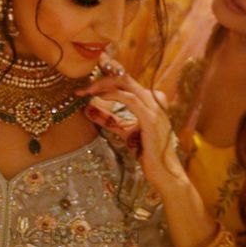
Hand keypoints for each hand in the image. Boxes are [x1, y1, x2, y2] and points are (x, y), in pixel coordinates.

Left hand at [79, 72, 183, 193]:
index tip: (87, 83)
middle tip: (83, 84)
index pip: (126, 81)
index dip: (106, 77)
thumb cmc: (146, 151)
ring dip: (103, 84)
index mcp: (148, 100)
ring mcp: (153, 108)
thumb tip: (87, 109)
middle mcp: (152, 100)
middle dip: (102, 76)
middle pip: (125, 77)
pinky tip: (100, 96)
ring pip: (127, 84)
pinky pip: (130, 99)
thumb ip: (107, 119)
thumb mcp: (122, 131)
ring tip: (86, 91)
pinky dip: (114, 95)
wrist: (162, 170)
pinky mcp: (150, 117)